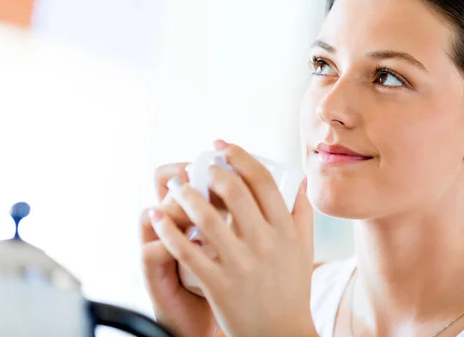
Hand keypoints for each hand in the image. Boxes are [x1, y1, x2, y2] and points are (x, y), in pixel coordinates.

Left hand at [150, 140, 315, 336]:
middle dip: (212, 170)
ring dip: (187, 195)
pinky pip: (188, 252)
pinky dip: (170, 231)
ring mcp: (241, 264)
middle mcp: (265, 242)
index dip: (240, 156)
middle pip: (234, 191)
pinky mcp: (219, 284)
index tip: (223, 145)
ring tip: (175, 186)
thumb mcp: (304, 247)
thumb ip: (302, 211)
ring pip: (207, 218)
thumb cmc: (291, 287)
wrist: (281, 333)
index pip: (262, 181)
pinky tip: (159, 217)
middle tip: (198, 164)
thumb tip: (300, 178)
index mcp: (285, 229)